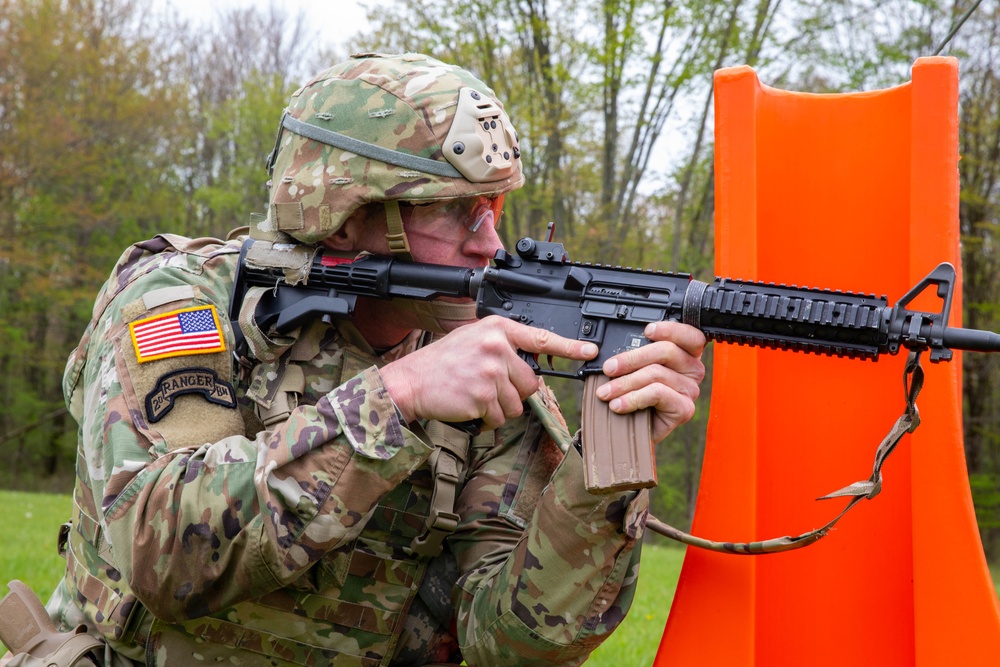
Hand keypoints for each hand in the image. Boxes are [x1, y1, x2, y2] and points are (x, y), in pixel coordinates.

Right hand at [380, 315, 597, 427]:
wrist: (411, 381)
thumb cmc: (442, 362)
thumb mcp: (474, 339)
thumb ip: (503, 345)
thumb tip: (532, 363)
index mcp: (497, 329)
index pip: (541, 338)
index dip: (569, 347)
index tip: (589, 351)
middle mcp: (497, 348)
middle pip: (530, 382)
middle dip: (513, 391)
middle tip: (487, 386)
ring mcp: (490, 372)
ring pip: (516, 403)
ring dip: (499, 407)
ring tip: (475, 394)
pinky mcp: (483, 397)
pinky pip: (500, 418)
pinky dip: (487, 419)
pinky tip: (469, 406)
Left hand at [595, 321, 705, 442]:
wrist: (630, 430)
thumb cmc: (632, 395)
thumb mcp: (633, 369)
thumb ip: (635, 353)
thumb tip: (616, 347)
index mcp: (684, 354)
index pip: (688, 335)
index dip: (670, 329)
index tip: (646, 331)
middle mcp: (692, 370)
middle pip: (666, 351)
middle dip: (631, 359)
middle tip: (608, 369)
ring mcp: (690, 390)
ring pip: (656, 374)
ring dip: (624, 383)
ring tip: (605, 393)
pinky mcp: (684, 409)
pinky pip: (657, 394)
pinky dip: (633, 398)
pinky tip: (618, 405)